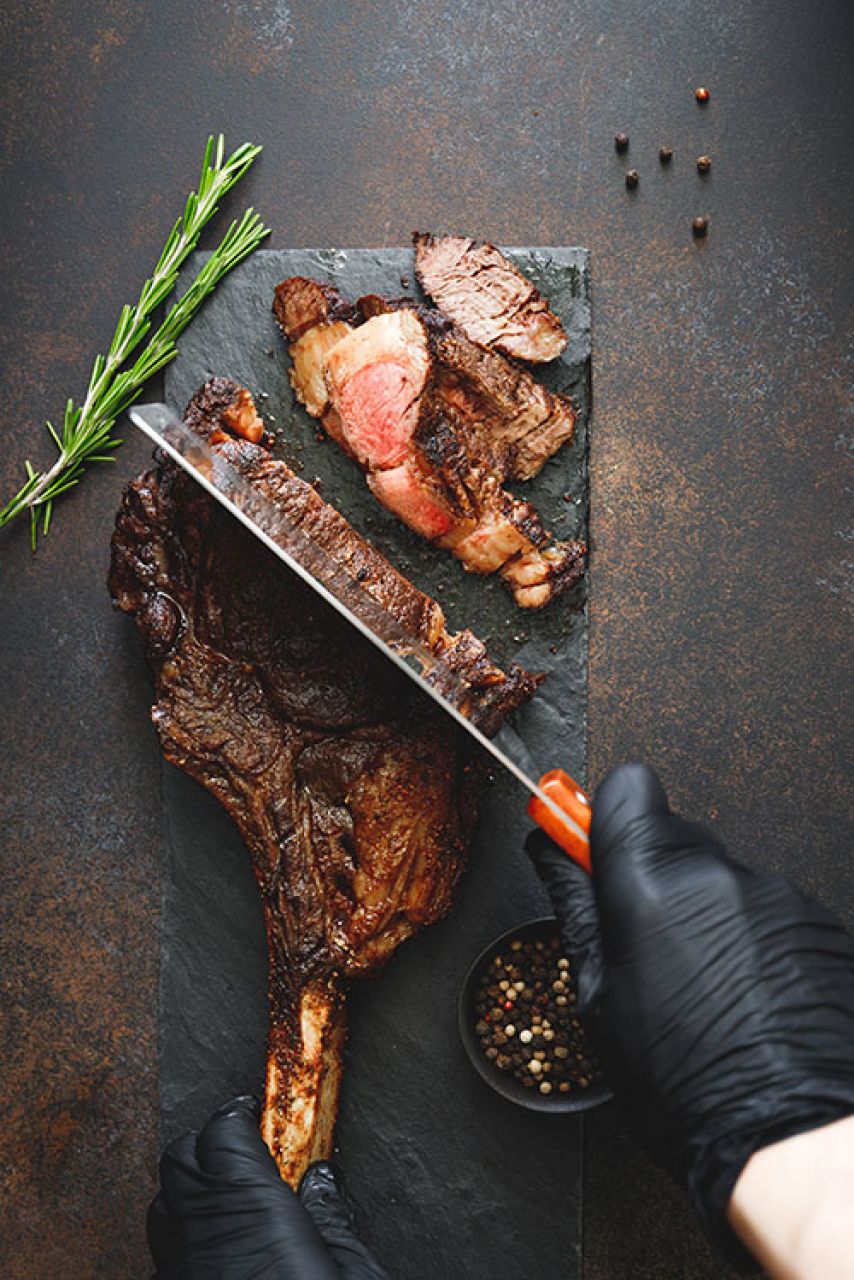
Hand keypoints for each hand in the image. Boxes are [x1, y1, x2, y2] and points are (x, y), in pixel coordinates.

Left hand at [148, 1096, 390, 1277]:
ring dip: (189, 1191)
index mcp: (250, 1210)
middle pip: (181, 1161)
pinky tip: (219, 1254)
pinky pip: (165, 1258)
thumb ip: (331, 1221)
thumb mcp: (352, 1275)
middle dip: (208, 1144)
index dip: (237, 1118)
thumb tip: (322, 1182)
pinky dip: (185, 1241)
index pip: (221, 1133)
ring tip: (230, 1198)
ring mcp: (180, 1274)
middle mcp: (202, 1236)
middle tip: (245, 1150)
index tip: (254, 1115)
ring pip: (163, 1209)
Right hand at [527, 763, 853, 1271]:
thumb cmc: (690, 1084)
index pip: (626, 787)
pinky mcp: (818, 921)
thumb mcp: (601, 998)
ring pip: (718, 876)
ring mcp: (776, 896)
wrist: (794, 1136)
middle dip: (651, 876)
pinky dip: (748, 938)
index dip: (604, 816)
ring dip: (703, 912)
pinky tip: (744, 995)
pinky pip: (765, 908)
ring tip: (701, 986)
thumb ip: (576, 905)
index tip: (590, 848)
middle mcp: (718, 874)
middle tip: (644, 946)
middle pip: (671, 836)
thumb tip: (548, 849)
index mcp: (653, 885)